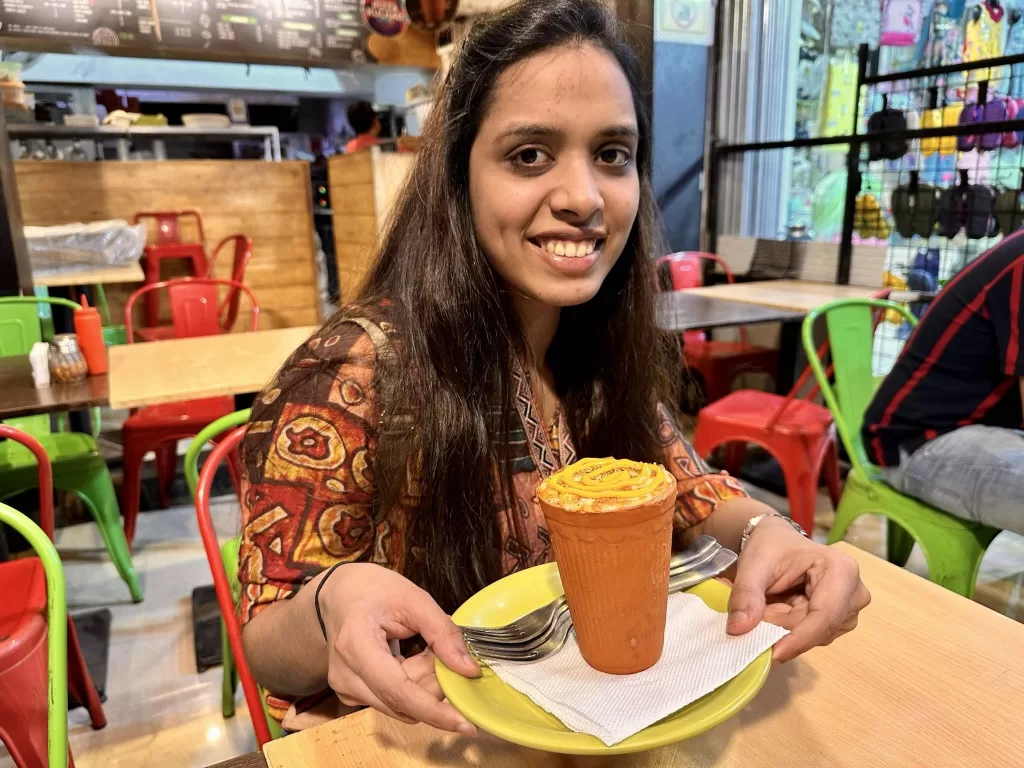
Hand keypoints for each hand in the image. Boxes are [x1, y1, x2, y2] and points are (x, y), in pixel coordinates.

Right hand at [319, 563, 479, 732]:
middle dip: (435, 682)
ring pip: (402, 705)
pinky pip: (394, 700)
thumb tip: (469, 670)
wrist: (340, 595)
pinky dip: (413, 683)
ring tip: (426, 649)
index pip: (398, 692)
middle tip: (445, 650)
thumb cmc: (373, 590)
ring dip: (424, 682)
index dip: (434, 711)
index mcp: (356, 646)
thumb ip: (443, 632)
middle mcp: (346, 676)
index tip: (466, 723)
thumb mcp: (413, 598)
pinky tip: (413, 657)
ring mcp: (346, 689)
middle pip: (404, 702)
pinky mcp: (353, 695)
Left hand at [726, 516, 870, 661]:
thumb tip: (739, 629)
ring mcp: (849, 610)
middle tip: (755, 613)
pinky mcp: (840, 621)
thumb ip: (745, 594)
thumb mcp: (752, 564)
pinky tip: (778, 609)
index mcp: (841, 570)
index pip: (825, 616)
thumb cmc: (770, 547)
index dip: (798, 638)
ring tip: (768, 604)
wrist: (777, 543)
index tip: (772, 653)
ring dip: (784, 629)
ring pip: (814, 637)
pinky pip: (811, 637)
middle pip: (819, 630)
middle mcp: (854, 593)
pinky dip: (788, 629)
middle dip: (783, 629)